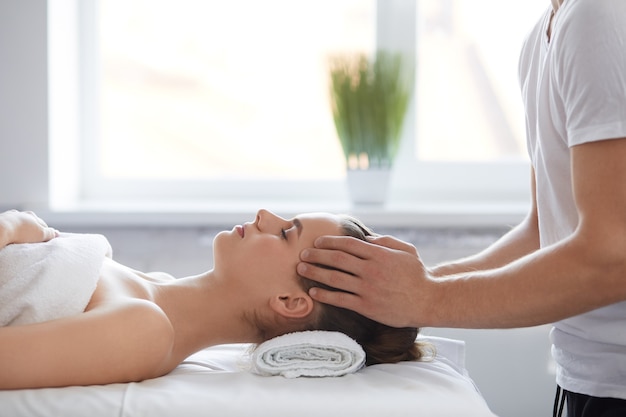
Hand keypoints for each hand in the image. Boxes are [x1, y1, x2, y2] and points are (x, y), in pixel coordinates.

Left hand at [0, 210, 58, 247]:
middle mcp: (21, 214)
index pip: (42, 224)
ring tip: (21, 237)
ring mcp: (10, 217)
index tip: (45, 238)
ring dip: (21, 228)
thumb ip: (50, 234)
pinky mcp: (0, 221)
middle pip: (30, 222)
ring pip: (18, 223)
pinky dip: (10, 229)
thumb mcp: (40, 234)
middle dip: (33, 228)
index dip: (45, 231)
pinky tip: (10, 234)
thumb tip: (57, 233)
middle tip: (34, 238)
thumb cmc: (22, 232)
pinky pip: (8, 225)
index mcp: (32, 215)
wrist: (0, 230)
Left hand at [297, 234, 433, 327]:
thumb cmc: (417, 274)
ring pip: (334, 278)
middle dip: (316, 255)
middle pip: (336, 258)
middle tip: (302, 254)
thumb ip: (384, 241)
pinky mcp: (367, 306)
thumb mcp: (405, 250)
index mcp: (378, 254)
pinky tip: (313, 292)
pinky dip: (325, 295)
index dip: (329, 241)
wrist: (428, 301)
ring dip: (315, 272)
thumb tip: (364, 238)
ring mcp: (368, 288)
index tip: (317, 242)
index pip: (347, 244)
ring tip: (301, 270)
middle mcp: (370, 270)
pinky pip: (341, 299)